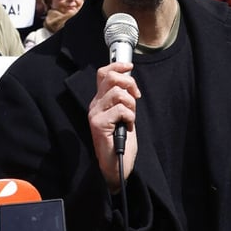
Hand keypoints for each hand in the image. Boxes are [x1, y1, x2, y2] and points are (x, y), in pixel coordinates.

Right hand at [88, 61, 139, 192]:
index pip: (103, 74)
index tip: (129, 66)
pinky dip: (130, 117)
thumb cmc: (121, 141)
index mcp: (100, 101)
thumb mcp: (124, 114)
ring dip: (132, 105)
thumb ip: (123, 98)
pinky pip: (121, 110)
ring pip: (119, 94)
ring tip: (130, 118)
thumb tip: (129, 80)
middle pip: (110, 78)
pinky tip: (127, 127)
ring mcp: (95, 114)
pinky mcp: (98, 123)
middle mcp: (95, 105)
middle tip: (136, 96)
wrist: (117, 164)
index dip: (117, 66)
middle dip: (129, 83)